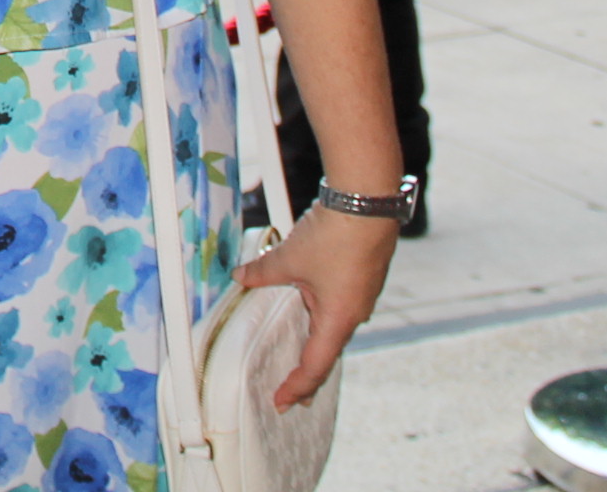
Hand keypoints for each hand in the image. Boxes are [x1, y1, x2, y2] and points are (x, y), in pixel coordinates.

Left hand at [233, 202, 397, 407]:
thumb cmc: (333, 237)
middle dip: (308, 373)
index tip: (281, 401)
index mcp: (338, 319)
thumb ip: (262, 272)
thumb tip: (239, 277)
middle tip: (293, 393)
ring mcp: (362, 296)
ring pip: (336, 327)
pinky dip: (325, 317)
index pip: (315, 366)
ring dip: (317, 342)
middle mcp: (354, 314)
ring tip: (303, 356)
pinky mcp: (364, 278)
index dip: (296, 386)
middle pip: (327, 351)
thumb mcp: (288, 258)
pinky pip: (342, 307)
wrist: (367, 204)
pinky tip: (313, 310)